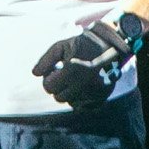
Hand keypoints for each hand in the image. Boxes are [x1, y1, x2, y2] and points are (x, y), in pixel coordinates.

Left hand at [31, 14, 145, 110]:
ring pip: (71, 102)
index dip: (48, 78)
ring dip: (69, 93)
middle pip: (59, 97)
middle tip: (64, 75)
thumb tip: (35, 73)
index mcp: (71, 70)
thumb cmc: (85, 43)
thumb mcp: (62, 45)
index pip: (48, 87)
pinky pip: (85, 106)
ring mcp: (93, 91)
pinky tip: (83, 87)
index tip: (54, 70)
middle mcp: (82, 84)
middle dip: (58, 87)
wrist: (113, 44)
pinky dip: (81, 99)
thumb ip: (46, 59)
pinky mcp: (102, 96)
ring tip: (74, 79)